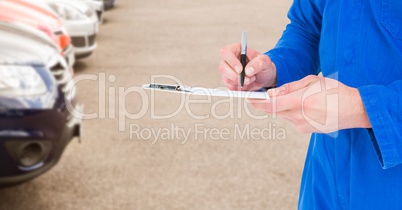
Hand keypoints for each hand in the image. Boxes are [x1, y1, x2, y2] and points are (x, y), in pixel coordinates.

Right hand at [219, 43, 276, 89]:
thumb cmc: (263, 65)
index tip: (241, 70)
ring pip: (226, 79)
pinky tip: (247, 84)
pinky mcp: (229, 81)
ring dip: (240, 82)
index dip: (232, 61)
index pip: (226, 52)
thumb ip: (258, 63)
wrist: (264, 76)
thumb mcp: (265, 61)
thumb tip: (248, 70)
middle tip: (247, 79)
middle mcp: (229, 60)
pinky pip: (230, 86)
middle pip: (223, 67)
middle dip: (235, 76)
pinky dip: (239, 87)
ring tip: (250, 79)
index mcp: (236, 49)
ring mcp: (228, 71)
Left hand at [248, 75, 371, 132]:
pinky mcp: (307, 130)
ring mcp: (303, 126)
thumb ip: (290, 88)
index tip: (249, 99)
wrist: (355, 109)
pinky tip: (304, 106)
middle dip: (266, 104)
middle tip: (257, 97)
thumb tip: (272, 93)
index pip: (272, 105)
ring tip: (291, 97)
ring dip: (281, 107)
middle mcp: (300, 117)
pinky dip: (292, 112)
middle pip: (275, 111)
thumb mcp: (312, 81)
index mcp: (301, 102)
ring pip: (283, 115)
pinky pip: (293, 119)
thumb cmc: (335, 90)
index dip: (258, 102)